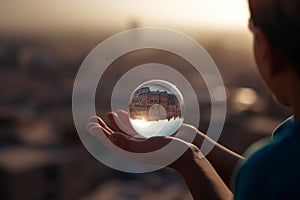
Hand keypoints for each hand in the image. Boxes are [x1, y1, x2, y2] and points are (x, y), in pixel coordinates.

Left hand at [87, 110, 202, 169]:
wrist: (191, 150)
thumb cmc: (170, 150)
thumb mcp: (147, 147)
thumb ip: (127, 143)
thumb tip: (109, 138)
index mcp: (134, 152)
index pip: (112, 143)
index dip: (100, 134)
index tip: (90, 125)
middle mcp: (138, 147)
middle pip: (117, 136)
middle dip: (104, 128)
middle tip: (93, 118)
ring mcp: (146, 140)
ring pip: (128, 130)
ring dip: (117, 122)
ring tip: (110, 113)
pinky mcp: (155, 134)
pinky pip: (140, 126)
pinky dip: (132, 119)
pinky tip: (129, 112)